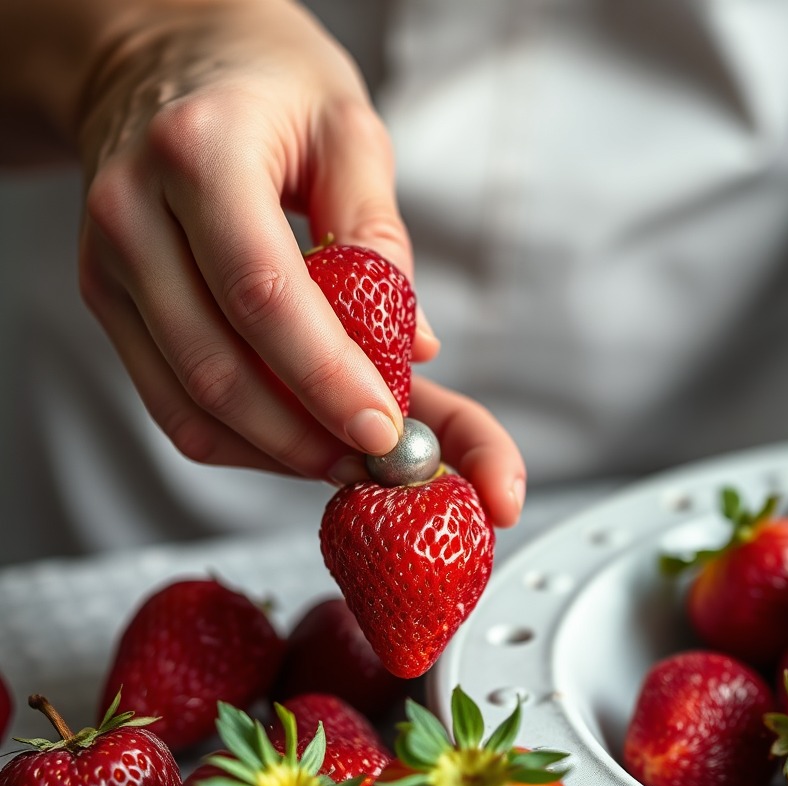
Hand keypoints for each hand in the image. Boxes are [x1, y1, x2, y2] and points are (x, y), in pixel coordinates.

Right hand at [65, 0, 523, 523]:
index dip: (326, 376)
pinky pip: (171, 403)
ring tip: (341, 454)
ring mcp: (108, 266)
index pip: (263, 294)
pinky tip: (292, 437)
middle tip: (374, 456)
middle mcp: (132, 214)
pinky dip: (238, 439)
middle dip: (305, 434)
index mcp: (198, 154)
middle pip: (218, 367)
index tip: (383, 426)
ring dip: (274, 450)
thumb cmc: (266, 87)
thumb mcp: (346, 129)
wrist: (158, 59)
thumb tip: (413, 347)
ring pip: (189, 404)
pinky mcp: (107, 303)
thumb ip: (380, 235)